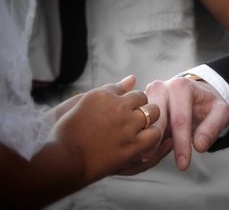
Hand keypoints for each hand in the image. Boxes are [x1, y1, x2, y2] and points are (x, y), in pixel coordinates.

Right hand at [48, 76, 164, 183]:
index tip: (120, 110)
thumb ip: (109, 89)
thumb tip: (133, 77)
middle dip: (140, 104)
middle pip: (141, 97)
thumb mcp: (82, 104)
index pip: (124, 89)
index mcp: (103, 94)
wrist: (64, 161)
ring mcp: (127, 125)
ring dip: (149, 117)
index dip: (124, 100)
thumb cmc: (67, 133)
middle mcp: (118, 106)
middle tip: (132, 117)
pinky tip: (143, 139)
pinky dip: (152, 134)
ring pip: (152, 112)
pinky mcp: (133, 144)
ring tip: (140, 127)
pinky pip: (155, 133)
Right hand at [145, 77, 228, 170]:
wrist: (195, 94)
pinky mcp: (139, 103)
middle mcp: (160, 87)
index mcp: (181, 87)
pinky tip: (147, 149)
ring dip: (145, 141)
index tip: (183, 165)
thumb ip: (213, 128)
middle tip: (153, 162)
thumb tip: (198, 146)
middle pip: (154, 121)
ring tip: (150, 158)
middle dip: (155, 144)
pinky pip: (138, 123)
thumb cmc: (207, 104)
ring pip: (142, 123)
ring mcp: (147, 95)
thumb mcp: (221, 113)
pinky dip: (141, 138)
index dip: (181, 144)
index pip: (179, 120)